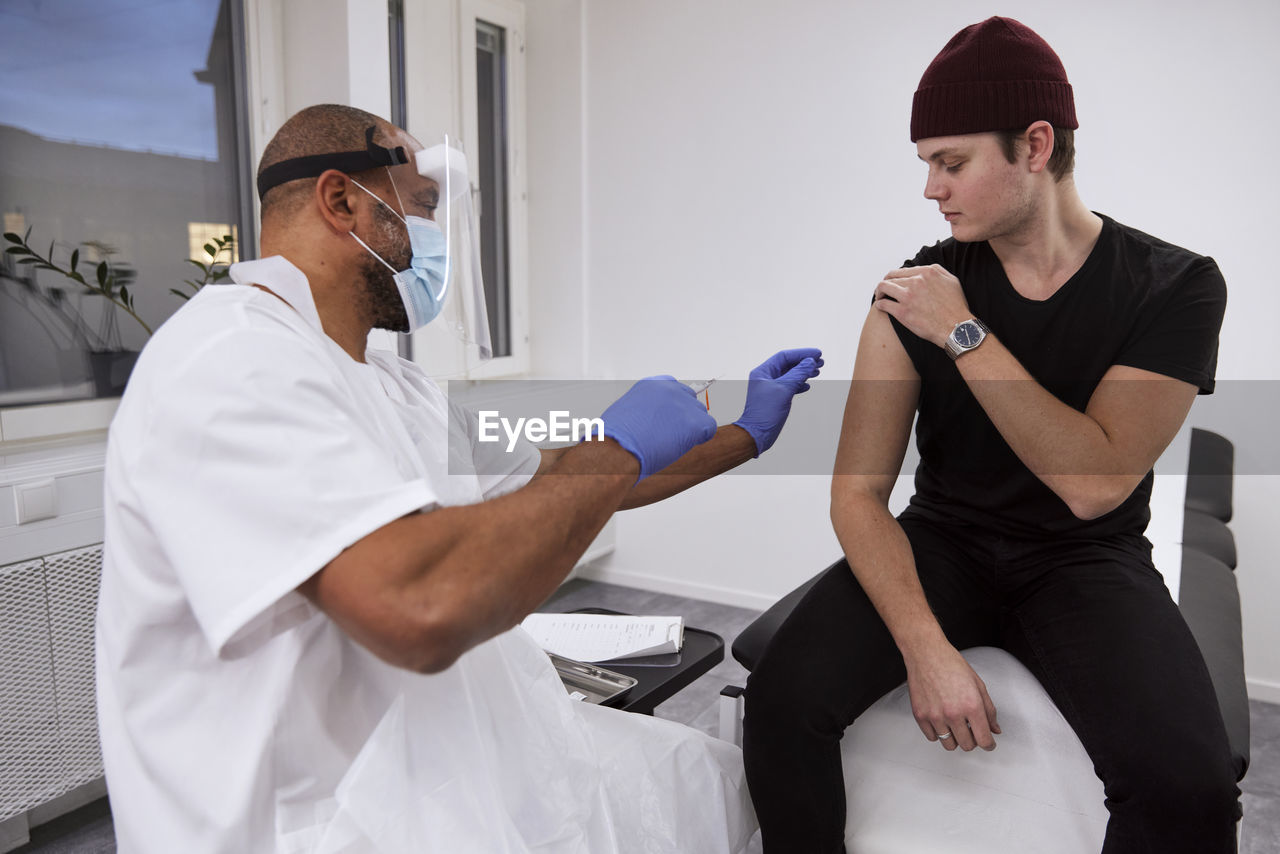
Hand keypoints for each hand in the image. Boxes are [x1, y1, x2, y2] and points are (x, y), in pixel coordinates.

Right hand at [601, 376, 717, 480]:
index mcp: (652, 385)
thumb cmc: (615, 438)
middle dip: (683, 418)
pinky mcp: (694, 422)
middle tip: (668, 435)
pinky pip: (709, 429)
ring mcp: (683, 404)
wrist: (617, 450)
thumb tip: (654, 419)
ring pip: (701, 415)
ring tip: (669, 442)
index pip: (675, 390)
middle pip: (690, 400)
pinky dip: (700, 439)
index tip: (666, 420)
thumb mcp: (627, 411)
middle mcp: (670, 389)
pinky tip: (682, 445)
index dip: (674, 408)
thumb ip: (647, 408)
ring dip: (690, 430)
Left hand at [733, 348, 823, 455]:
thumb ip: (797, 374)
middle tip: (820, 362)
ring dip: (804, 373)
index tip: (817, 354)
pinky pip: (789, 386)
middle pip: (788, 364)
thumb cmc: (764, 413)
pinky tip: (807, 386)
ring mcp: (770, 388)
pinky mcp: (775, 398)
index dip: (802, 354)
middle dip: (805, 362)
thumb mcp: (784, 390)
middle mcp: (765, 378)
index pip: (784, 356)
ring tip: (817, 372)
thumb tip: (810, 362)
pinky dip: (799, 384)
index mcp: (763, 372)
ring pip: (790, 375)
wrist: (756, 434)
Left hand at [873, 265, 971, 348]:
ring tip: (880, 297)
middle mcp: (916, 281)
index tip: (893, 282)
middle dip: (885, 283)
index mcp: (927, 272)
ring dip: (879, 292)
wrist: (957, 328)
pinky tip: (880, 307)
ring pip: (883, 287)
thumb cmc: (956, 307)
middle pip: (891, 277)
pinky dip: (879, 304)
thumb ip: (938, 271)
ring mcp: (908, 296)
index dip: (895, 276)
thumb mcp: (952, 282)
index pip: (902, 270)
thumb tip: (926, 269)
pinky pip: (883, 304)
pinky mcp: (902, 312)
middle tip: (883, 290)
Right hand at [905, 643, 1000, 751]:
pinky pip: (932, 737)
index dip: (989, 744)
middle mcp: (953, 713)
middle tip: (971, 730)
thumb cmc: (950, 664)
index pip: (984, 740)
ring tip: (955, 726)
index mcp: (971, 705)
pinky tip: (941, 721)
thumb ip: (989, 710)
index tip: (988, 743)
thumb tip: (994, 728)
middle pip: (967, 745)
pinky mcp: (920, 715)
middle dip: (973, 740)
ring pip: (949, 744)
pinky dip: (938, 733)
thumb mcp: (978, 685)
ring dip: (955, 738)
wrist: (926, 653)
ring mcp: (935, 716)